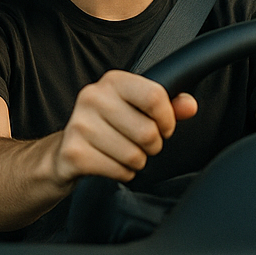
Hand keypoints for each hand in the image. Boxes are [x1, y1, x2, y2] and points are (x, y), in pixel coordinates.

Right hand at [51, 70, 197, 185]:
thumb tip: (189, 105)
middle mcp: (92, 97)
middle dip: (152, 146)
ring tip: (122, 153)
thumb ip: (167, 105)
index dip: (167, 119)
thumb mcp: (137, 109)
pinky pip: (118, 171)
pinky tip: (110, 163)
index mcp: (112, 81)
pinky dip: (121, 173)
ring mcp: (80, 125)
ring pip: (134, 155)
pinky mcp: (74, 152)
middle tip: (140, 144)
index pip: (154, 97)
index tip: (163, 127)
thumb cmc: (108, 126)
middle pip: (147, 132)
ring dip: (136, 162)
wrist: (66, 150)